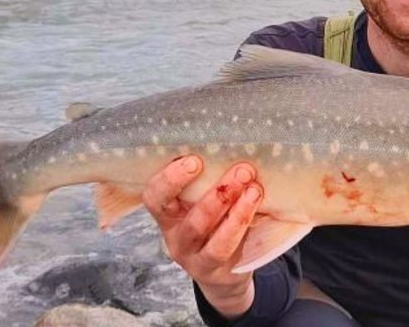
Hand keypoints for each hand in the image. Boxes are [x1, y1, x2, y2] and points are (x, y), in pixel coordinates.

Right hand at [143, 156, 263, 318]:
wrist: (226, 269)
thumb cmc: (218, 221)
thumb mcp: (207, 199)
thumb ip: (212, 177)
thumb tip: (235, 140)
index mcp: (168, 212)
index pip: (154, 196)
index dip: (170, 179)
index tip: (194, 160)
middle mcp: (174, 234)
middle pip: (183, 214)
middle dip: (215, 192)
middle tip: (242, 169)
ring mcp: (191, 255)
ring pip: (203, 230)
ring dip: (231, 207)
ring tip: (254, 187)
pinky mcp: (211, 268)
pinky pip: (223, 247)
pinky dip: (240, 224)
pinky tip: (254, 205)